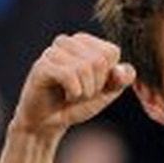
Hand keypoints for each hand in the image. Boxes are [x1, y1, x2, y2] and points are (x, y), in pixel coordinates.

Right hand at [10, 32, 134, 138]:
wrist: (51, 121)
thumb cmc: (80, 101)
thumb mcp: (109, 91)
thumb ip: (122, 79)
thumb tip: (119, 70)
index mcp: (84, 42)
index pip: (111, 51)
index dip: (109, 75)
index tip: (94, 83)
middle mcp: (67, 41)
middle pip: (99, 60)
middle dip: (96, 84)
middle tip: (82, 91)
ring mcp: (51, 52)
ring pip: (84, 67)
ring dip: (85, 90)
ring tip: (73, 94)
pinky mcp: (41, 66)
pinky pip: (69, 76)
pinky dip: (74, 93)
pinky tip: (66, 96)